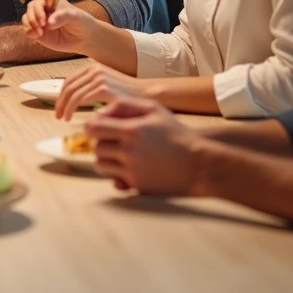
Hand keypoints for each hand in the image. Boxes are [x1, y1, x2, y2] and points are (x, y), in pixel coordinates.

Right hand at [22, 0, 96, 53]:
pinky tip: (37, 36)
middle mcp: (45, 8)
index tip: (49, 2)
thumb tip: (49, 22)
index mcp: (55, 0)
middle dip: (36, 13)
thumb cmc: (81, 23)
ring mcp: (40, 20)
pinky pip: (27, 29)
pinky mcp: (37, 31)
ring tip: (40, 32)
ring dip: (30, 23)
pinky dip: (29, 31)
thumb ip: (63, 17)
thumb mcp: (76, 17)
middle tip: (43, 23)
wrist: (83, 40)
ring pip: (27, 16)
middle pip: (33, 5)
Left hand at [55, 64, 147, 118]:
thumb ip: (93, 89)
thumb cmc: (129, 96)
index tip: (59, 107)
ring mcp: (98, 78)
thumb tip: (77, 100)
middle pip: (68, 86)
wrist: (147, 95)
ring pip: (72, 94)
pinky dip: (71, 109)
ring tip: (63, 118)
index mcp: (94, 68)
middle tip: (58, 115)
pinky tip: (70, 118)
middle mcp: (95, 70)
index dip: (61, 95)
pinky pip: (79, 99)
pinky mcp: (102, 88)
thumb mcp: (108, 87)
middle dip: (60, 102)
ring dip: (64, 107)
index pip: (70, 80)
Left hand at [86, 97, 203, 195]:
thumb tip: (100, 112)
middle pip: (96, 147)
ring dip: (106, 158)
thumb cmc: (176, 134)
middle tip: (114, 140)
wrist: (199, 165)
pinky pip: (113, 180)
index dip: (93, 125)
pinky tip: (129, 167)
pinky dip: (116, 174)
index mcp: (130, 130)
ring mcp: (131, 171)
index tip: (100, 126)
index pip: (93, 127)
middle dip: (102, 142)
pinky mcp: (136, 186)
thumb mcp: (154, 109)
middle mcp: (128, 152)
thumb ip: (124, 105)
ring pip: (101, 164)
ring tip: (121, 153)